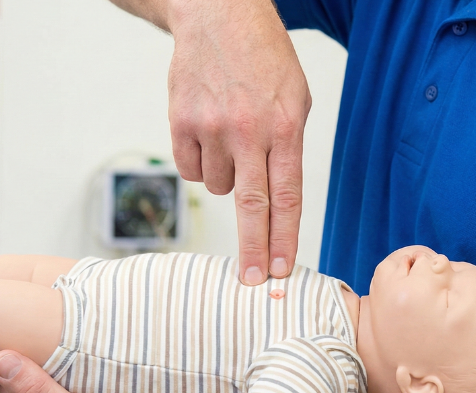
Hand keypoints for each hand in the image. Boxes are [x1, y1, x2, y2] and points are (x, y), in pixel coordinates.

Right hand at [166, 0, 310, 284]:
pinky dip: (201, 163)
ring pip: (218, 186)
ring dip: (227, 178)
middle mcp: (247, 130)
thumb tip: (277, 203)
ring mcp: (210, 127)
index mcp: (284, 126)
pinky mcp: (180, 123)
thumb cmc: (263, 59)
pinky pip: (190, 170)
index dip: (283, 237)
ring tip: (232, 139)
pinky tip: (209, 135)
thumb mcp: (295, 98)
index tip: (280, 270)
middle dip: (254, 249)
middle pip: (252, 205)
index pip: (287, 195)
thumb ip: (289, 149)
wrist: (218, 15)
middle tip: (251, 282)